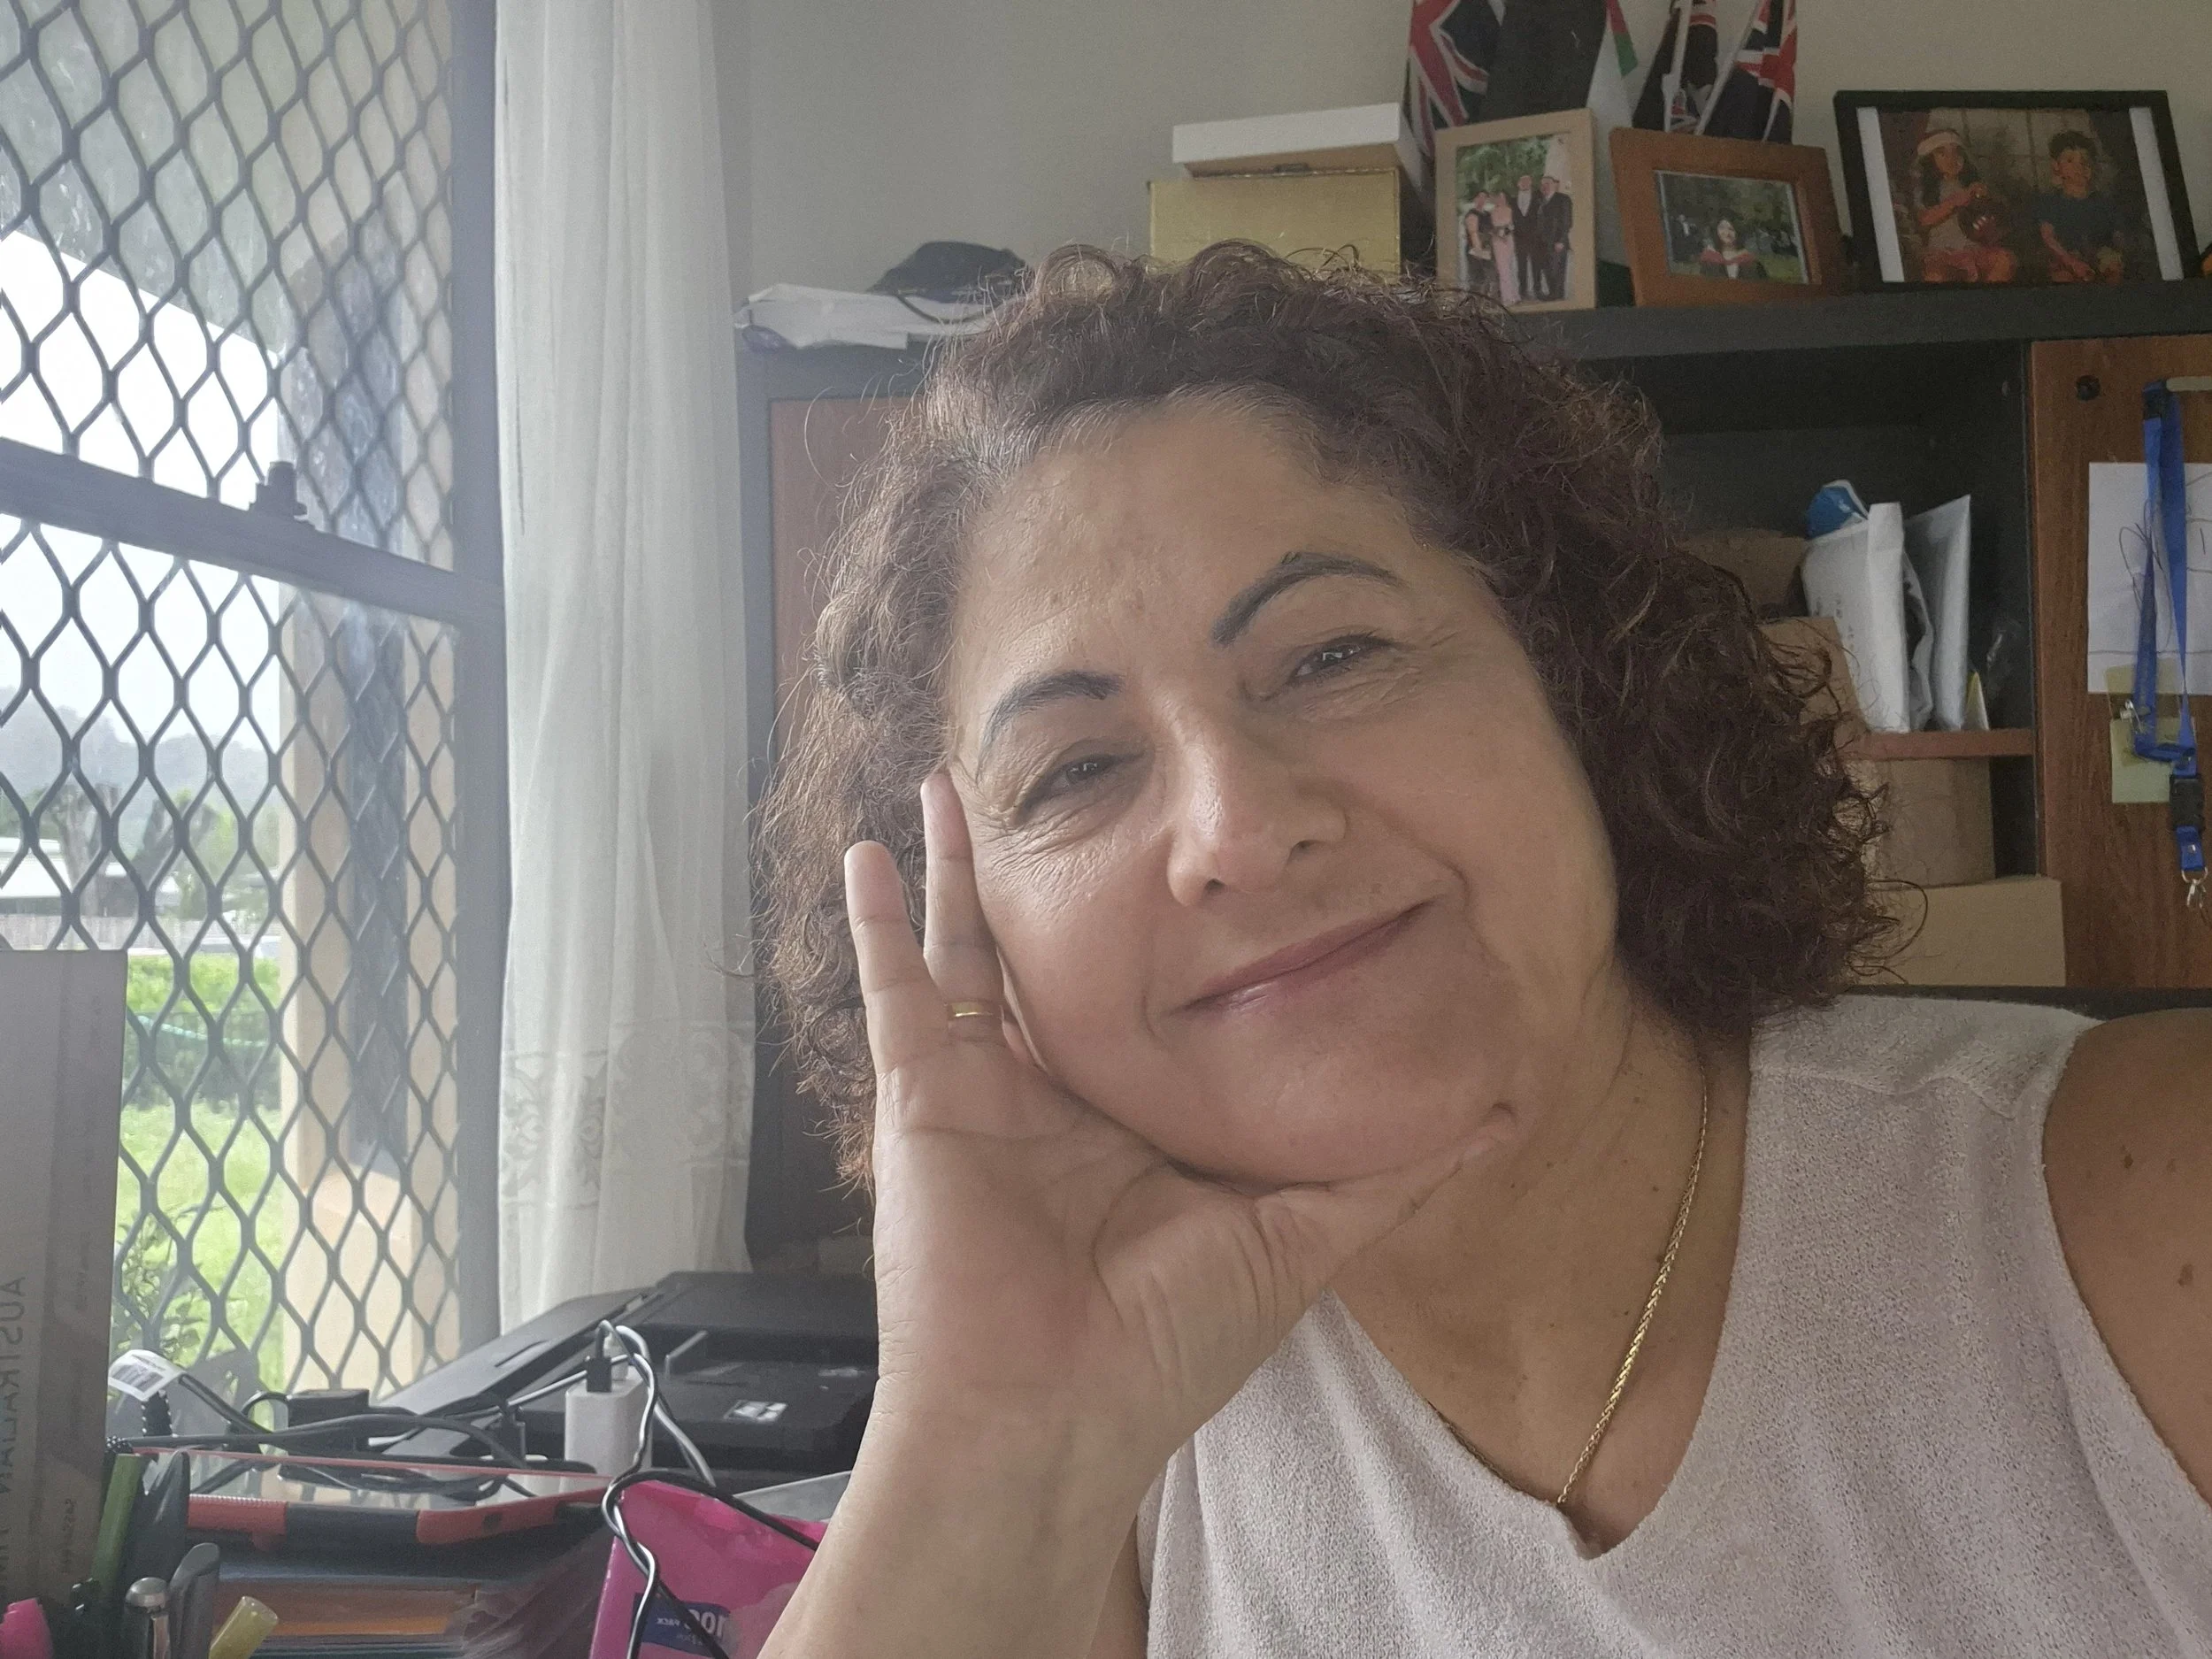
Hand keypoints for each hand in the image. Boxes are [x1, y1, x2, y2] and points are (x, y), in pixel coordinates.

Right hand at [845, 774, 1490, 1483]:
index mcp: (1136, 1119)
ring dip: (958, 867)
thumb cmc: (1165, 1346)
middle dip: (1053, 877)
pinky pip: (894, 987)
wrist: (1052, 1414)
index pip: (1153, 1001)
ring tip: (952, 780)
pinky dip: (877, 920)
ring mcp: (985, 1089)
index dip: (1171, 932)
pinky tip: (867, 849)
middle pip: (1054, 954)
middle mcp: (1059, 1092)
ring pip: (969, 947)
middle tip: (1067, 786)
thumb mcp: (1300, 1239)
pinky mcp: (923, 1095)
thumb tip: (1502, 1113)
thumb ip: (1392, 1170)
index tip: (1206, 858)